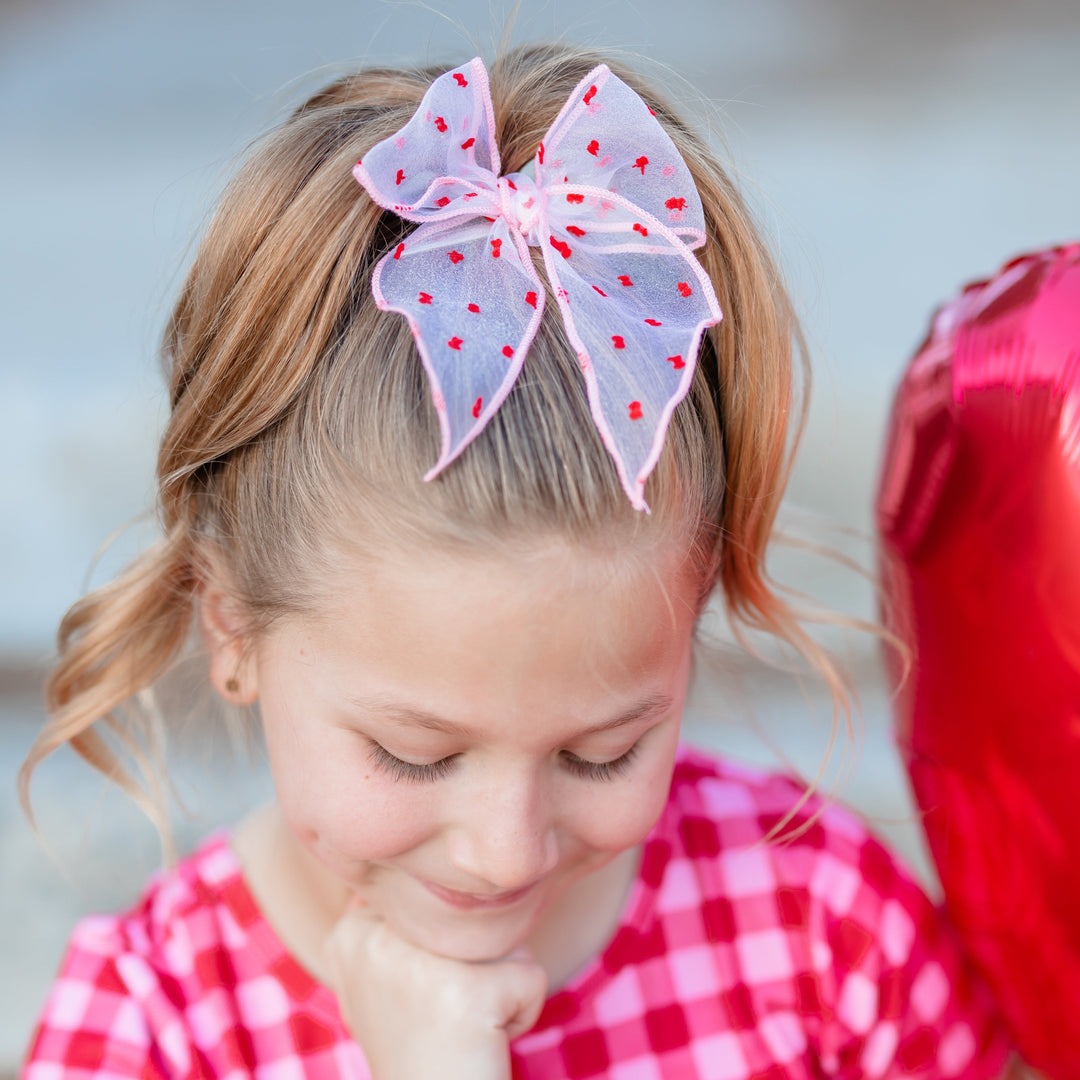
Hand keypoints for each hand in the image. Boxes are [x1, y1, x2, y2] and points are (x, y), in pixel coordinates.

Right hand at [326, 902, 547, 1079]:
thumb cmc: (423, 1050)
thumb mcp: (383, 977)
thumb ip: (396, 918)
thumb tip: (429, 851)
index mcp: (349, 932)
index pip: (429, 890)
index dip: (446, 939)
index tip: (425, 991)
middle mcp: (374, 940)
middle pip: (470, 908)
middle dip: (476, 956)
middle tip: (448, 1012)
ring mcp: (418, 966)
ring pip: (504, 934)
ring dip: (502, 977)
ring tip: (468, 1025)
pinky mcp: (467, 994)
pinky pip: (530, 975)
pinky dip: (524, 1011)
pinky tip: (487, 1042)